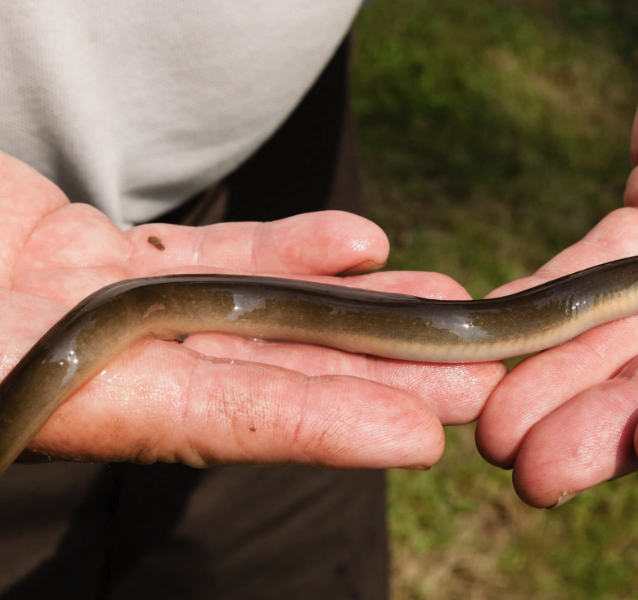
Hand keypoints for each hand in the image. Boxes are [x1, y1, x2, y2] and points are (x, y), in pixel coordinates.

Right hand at [0, 152, 503, 470]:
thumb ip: (47, 370)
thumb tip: (154, 374)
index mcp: (53, 397)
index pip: (210, 420)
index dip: (317, 427)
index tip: (418, 437)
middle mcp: (88, 364)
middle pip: (258, 371)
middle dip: (370, 373)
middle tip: (475, 376)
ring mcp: (93, 307)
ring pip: (249, 308)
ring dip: (352, 306)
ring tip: (448, 300)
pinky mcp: (91, 254)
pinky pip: (207, 251)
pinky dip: (281, 247)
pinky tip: (362, 242)